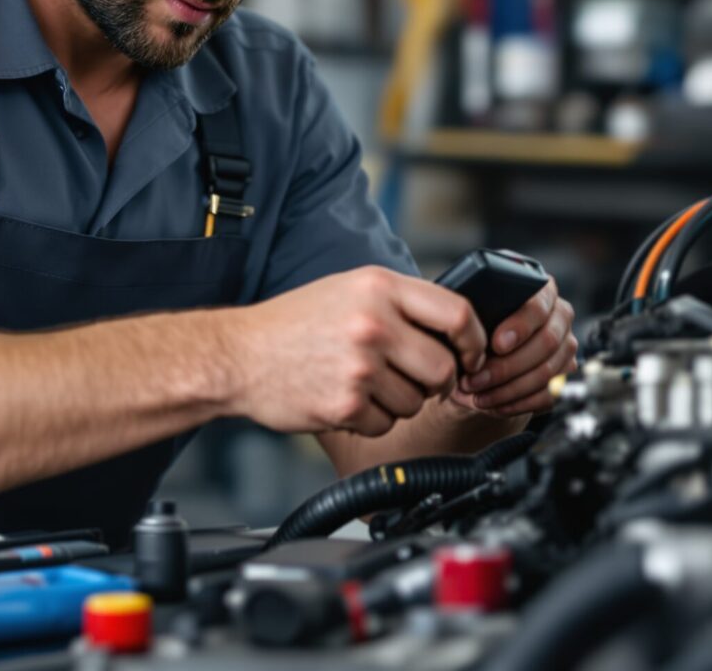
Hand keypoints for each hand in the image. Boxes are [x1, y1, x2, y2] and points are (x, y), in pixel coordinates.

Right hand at [225, 266, 486, 437]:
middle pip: (443, 367)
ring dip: (399, 401)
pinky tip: (345, 399)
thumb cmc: (294, 323)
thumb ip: (400, 302)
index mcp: (379, 288)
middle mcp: (373, 324)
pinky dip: (371, 420)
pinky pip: (385, 424)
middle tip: (416, 379)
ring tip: (364, 383)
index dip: (474, 341)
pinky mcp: (345, 405)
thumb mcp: (349, 289)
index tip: (472, 355)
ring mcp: (359, 366)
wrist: (238, 356)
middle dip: (436, 381)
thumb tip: (456, 329)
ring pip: (415, 401)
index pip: (456, 313)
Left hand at [449, 275, 576, 417]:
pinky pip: (547, 395)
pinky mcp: (564, 376)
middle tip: (474, 379)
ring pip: (546, 372)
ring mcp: (565, 347)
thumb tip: (464, 327)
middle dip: (506, 367)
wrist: (486, 352)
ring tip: (477, 395)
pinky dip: (516, 404)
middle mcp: (559, 316)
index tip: (496, 343)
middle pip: (546, 342)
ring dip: (507, 389)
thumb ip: (475, 313)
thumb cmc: (480, 325)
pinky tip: (493, 404)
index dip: (519, 326)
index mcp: (540, 290)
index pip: (538, 305)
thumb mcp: (473, 312)